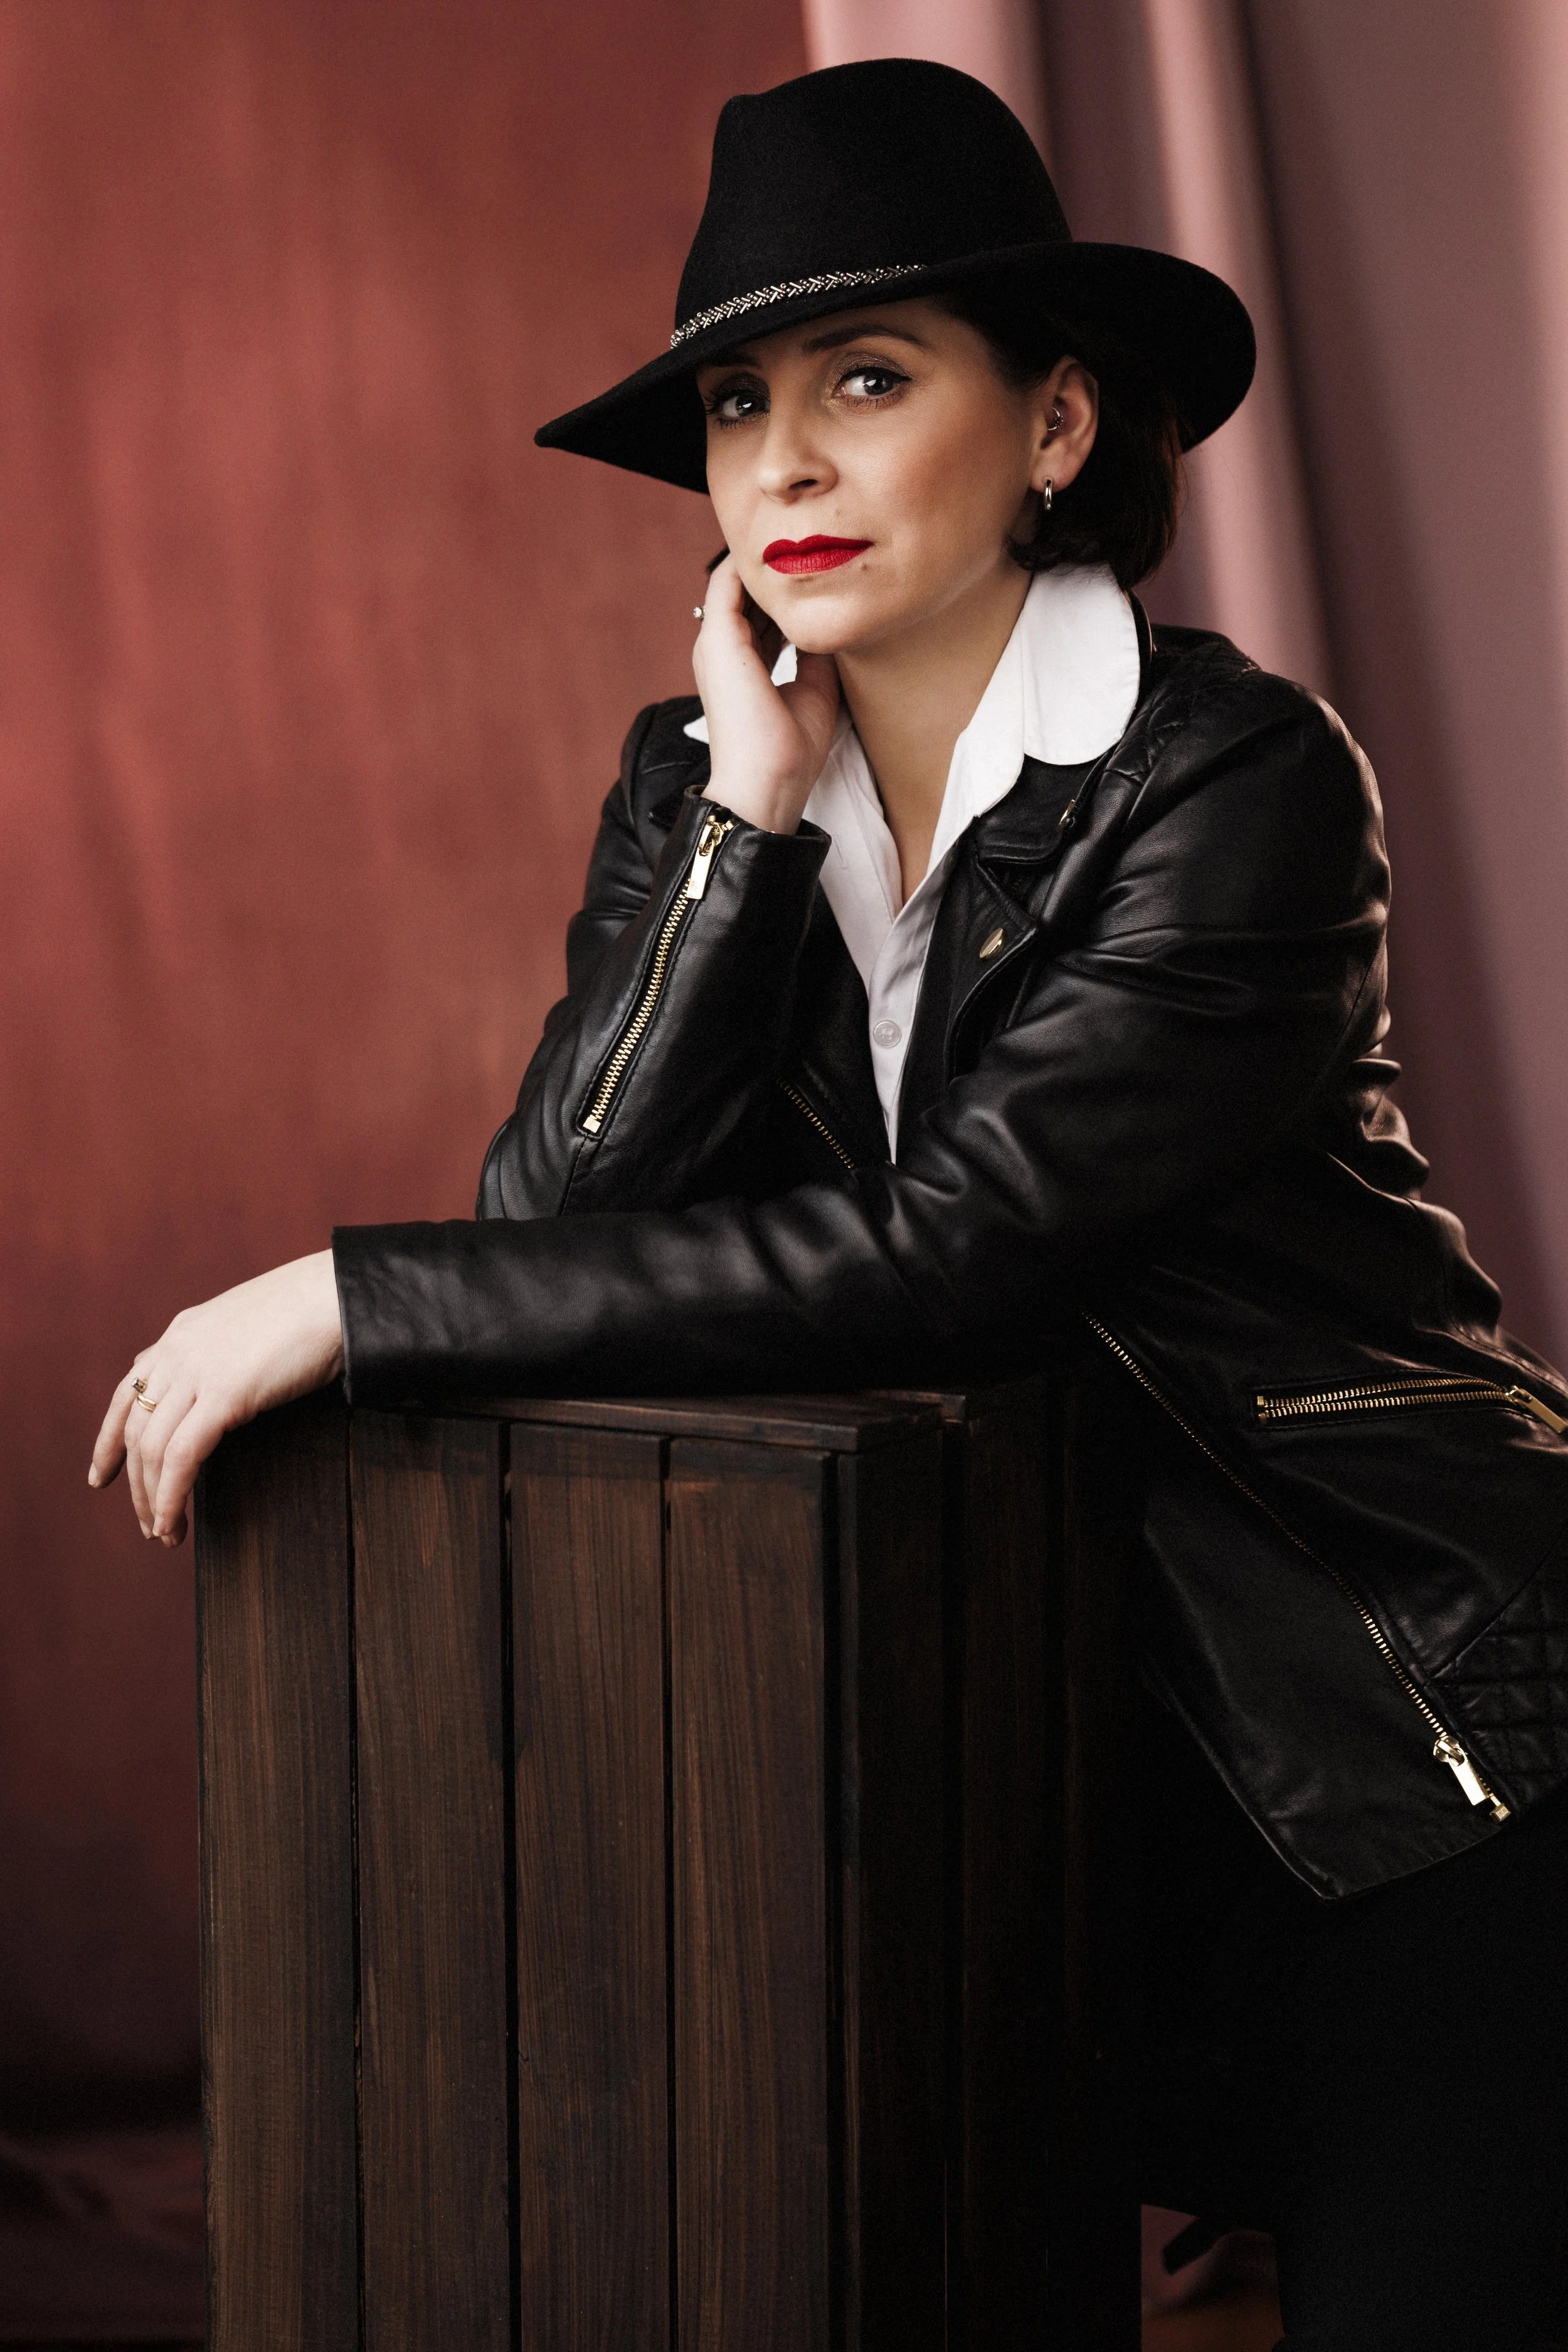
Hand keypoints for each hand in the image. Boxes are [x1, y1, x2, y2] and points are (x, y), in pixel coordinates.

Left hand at [89, 1250, 344, 1545]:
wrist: (335, 1295)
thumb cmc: (308, 1312)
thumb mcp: (246, 1327)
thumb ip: (215, 1352)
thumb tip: (203, 1381)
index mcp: (181, 1336)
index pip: (127, 1395)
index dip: (107, 1441)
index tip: (101, 1477)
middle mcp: (177, 1352)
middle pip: (136, 1431)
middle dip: (135, 1485)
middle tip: (147, 1523)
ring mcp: (197, 1372)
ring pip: (152, 1449)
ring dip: (152, 1499)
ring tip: (163, 1532)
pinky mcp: (224, 1394)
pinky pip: (182, 1456)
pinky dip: (170, 1495)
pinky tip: (172, 1522)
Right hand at [693, 555, 840, 831]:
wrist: (766, 784)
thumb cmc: (788, 753)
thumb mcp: (815, 691)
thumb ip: (817, 654)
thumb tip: (832, 624)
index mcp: (744, 665)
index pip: (762, 616)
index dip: (788, 593)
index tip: (821, 572)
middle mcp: (725, 650)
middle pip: (750, 595)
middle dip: (779, 573)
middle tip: (815, 541)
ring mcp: (717, 643)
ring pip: (737, 582)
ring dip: (766, 562)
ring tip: (800, 534)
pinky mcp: (719, 639)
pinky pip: (727, 581)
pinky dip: (750, 563)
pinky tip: (783, 548)